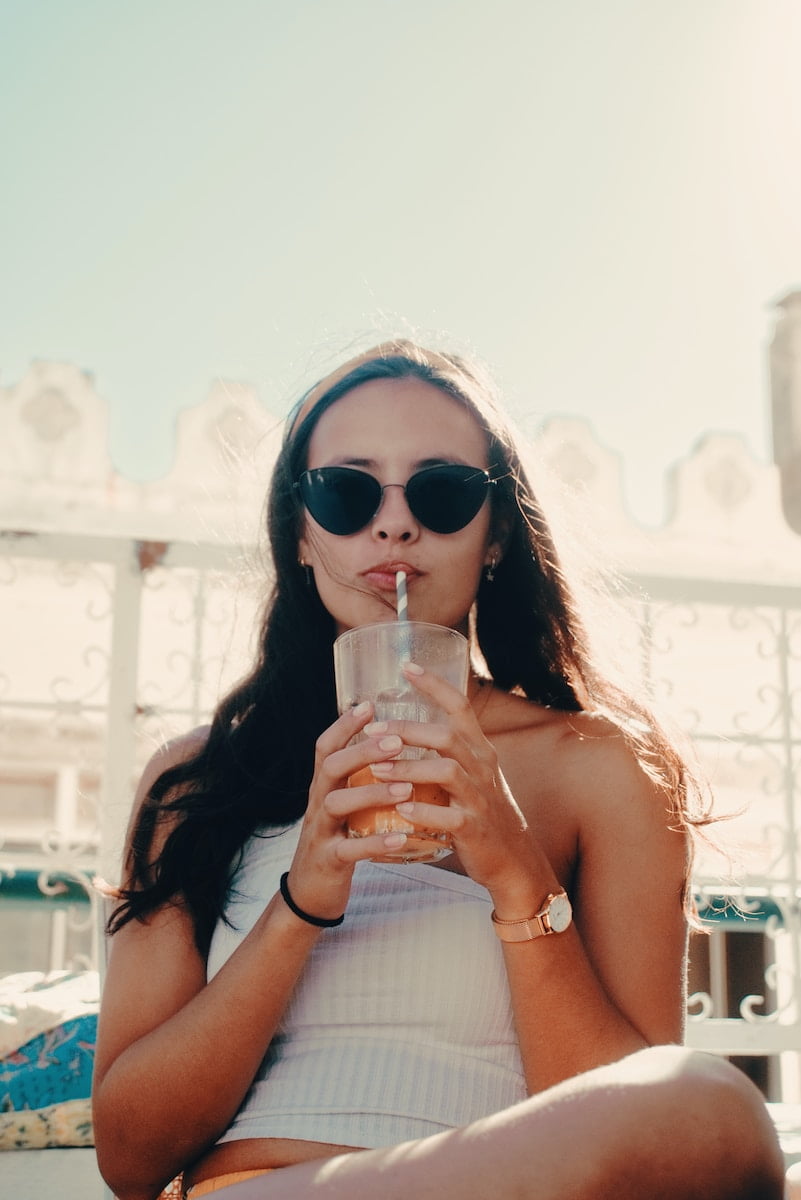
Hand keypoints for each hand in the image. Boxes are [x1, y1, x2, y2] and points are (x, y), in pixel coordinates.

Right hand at [284, 701, 417, 921]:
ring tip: (406, 786)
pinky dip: (375, 843)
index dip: (344, 725)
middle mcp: (317, 803)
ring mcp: (320, 832)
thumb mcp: (343, 806)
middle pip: (331, 767)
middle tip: (396, 741)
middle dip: (362, 751)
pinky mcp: (328, 861)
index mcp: (323, 786)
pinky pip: (350, 850)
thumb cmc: (337, 840)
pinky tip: (401, 837)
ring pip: (337, 804)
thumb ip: (358, 779)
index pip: (326, 746)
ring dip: (372, 793)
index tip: (370, 704)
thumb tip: (390, 745)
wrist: (310, 893)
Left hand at [342, 663, 548, 903]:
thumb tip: (402, 730)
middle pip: (446, 736)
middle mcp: (482, 768)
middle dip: (407, 730)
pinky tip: (401, 810)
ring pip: (446, 772)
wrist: (513, 858)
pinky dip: (423, 812)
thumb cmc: (482, 811)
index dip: (434, 684)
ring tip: (376, 769)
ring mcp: (480, 798)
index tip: (406, 667)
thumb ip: (446, 752)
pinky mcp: (474, 829)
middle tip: (372, 730)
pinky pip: (448, 817)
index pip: (460, 706)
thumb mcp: (472, 773)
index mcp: (480, 750)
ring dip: (408, 768)